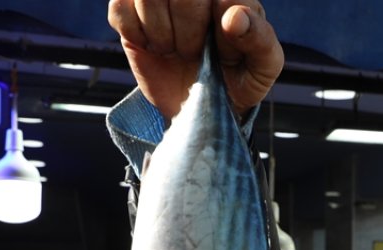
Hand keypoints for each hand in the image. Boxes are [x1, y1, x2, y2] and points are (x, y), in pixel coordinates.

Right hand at [108, 0, 283, 119]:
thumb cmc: (239, 78)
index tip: (224, 54)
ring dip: (159, 34)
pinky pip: (119, 10)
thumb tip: (234, 17)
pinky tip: (151, 45)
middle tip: (194, 54)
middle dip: (187, 34)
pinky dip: (135, 34)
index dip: (217, 29)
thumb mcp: (264, 66)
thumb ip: (260, 39)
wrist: (203, 106)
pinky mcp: (129, 11)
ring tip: (173, 49)